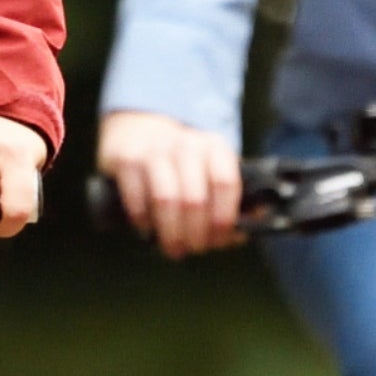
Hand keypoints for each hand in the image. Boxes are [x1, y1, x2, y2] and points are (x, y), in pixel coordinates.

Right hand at [94, 110, 242, 259]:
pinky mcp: (126, 160)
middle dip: (195, 234)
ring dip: (171, 233)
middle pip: (195, 199)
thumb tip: (248, 231)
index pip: (225, 183)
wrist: (139, 126)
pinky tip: (148, 228)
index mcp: (214, 148)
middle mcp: (186, 145)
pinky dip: (144, 221)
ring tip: (173, 248)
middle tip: (193, 248)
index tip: (219, 240)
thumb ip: (233, 200)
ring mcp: (154, 151)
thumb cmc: (184, 162)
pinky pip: (137, 199)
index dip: (224, 219)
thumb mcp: (212, 169)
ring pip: (166, 200)